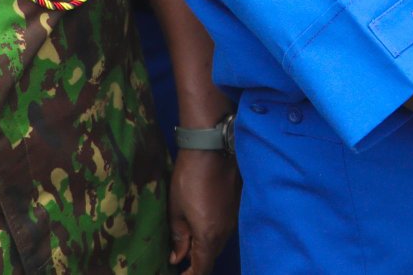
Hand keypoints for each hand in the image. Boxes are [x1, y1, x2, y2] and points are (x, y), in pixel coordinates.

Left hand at [169, 149, 238, 270]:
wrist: (212, 148)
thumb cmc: (189, 178)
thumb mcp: (176, 209)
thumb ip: (179, 237)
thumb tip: (177, 258)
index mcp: (208, 236)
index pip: (202, 268)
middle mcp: (225, 231)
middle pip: (212, 257)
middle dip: (196, 263)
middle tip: (179, 259)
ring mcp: (233, 219)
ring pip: (218, 243)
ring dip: (204, 248)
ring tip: (187, 243)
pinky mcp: (236, 207)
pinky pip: (224, 229)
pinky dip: (212, 234)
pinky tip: (200, 225)